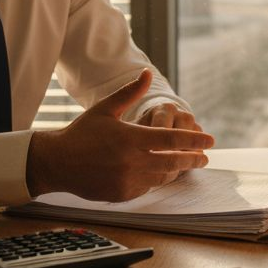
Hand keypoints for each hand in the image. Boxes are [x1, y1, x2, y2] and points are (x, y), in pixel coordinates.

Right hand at [27, 69, 213, 200]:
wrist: (56, 162)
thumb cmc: (82, 133)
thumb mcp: (105, 109)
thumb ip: (130, 93)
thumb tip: (148, 74)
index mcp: (131, 138)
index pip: (172, 140)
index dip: (194, 140)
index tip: (210, 140)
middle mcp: (132, 161)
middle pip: (174, 162)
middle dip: (193, 159)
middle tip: (205, 157)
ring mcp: (127, 180)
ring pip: (162, 177)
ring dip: (176, 170)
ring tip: (186, 164)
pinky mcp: (122, 194)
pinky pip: (146, 187)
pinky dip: (155, 179)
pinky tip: (160, 172)